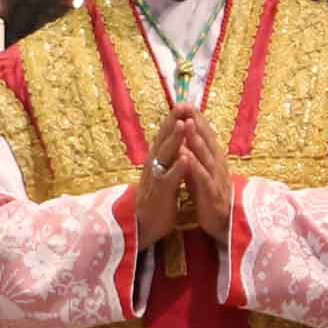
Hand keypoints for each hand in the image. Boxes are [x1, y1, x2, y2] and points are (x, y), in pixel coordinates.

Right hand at [135, 111, 187, 247]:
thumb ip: (168, 157)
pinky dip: (177, 167)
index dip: (174, 119)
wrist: (143, 225)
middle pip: (164, 139)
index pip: (165, 135)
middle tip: (183, 105)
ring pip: (165, 154)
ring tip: (184, 124)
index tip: (184, 103)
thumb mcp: (162, 173)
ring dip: (175, 139)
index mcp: (157, 159)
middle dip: (174, 121)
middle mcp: (154, 164)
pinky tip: (185, 158)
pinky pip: (169, 178)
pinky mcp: (160, 193)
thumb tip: (176, 139)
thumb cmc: (157, 198)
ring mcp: (156, 177)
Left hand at [172, 106, 235, 241]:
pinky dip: (194, 165)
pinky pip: (202, 177)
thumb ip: (194, 156)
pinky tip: (186, 155)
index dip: (197, 119)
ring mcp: (215, 178)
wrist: (223, 224)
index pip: (206, 135)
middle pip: (206, 140)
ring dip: (196, 139)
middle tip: (186, 106)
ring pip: (205, 155)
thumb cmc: (209, 197)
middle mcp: (217, 165)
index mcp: (214, 159)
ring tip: (186, 124)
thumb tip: (185, 139)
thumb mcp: (200, 172)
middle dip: (196, 123)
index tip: (186, 103)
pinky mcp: (211, 193)